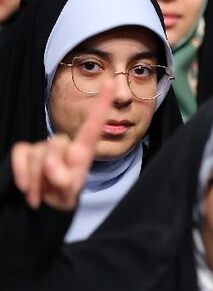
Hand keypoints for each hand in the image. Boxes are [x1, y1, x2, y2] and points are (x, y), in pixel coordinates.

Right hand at [11, 82, 115, 210]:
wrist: (45, 208)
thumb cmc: (62, 195)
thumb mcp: (68, 191)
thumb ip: (63, 179)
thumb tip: (49, 164)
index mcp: (82, 151)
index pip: (94, 125)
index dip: (103, 103)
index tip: (113, 83)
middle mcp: (65, 145)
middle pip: (55, 144)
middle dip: (51, 170)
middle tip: (52, 189)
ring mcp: (45, 147)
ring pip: (37, 152)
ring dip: (36, 178)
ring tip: (41, 194)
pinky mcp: (27, 151)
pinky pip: (20, 152)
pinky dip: (21, 171)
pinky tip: (26, 188)